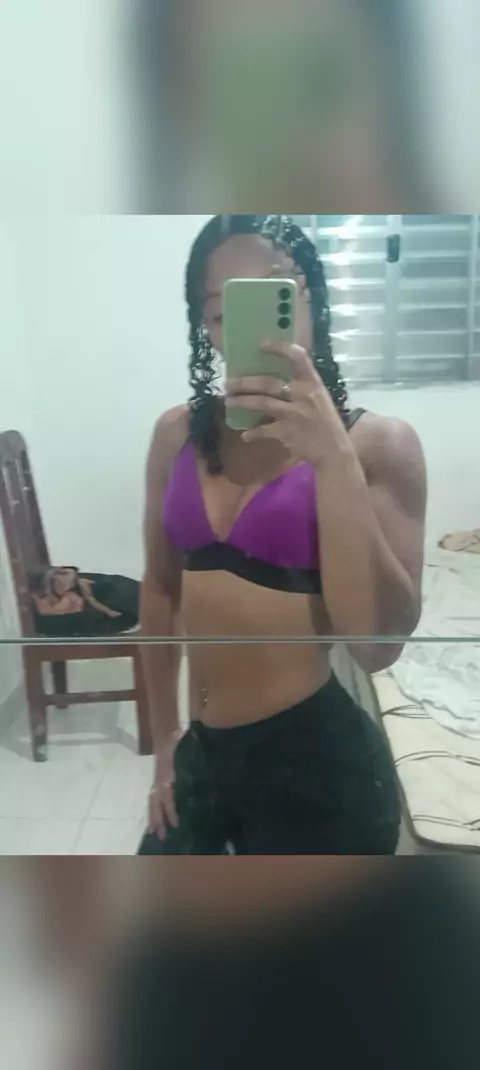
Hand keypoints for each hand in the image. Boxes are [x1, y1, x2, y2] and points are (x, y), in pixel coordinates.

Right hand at [147, 729, 183, 839]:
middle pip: (154, 803)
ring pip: (153, 803)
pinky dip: (156, 811)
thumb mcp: (174, 738)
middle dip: (156, 819)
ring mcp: (158, 782)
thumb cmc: (171, 738)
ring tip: (155, 834)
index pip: (165, 795)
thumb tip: (177, 733)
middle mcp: (158, 781)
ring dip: (154, 818)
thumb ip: (175, 737)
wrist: (163, 736)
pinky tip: (159, 822)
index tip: (175, 823)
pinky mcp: (161, 784)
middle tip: (160, 836)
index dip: (169, 809)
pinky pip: (156, 800)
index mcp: (164, 774)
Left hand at [225, 341, 347, 466]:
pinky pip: (263, 430)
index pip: (298, 357)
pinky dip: (253, 433)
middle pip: (268, 383)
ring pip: (262, 403)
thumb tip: (275, 379)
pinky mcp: (286, 433)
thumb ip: (302, 387)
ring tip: (228, 401)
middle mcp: (303, 395)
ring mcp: (294, 414)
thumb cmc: (326, 423)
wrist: (334, 450)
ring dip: (242, 401)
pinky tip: (245, 434)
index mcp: (313, 383)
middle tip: (228, 382)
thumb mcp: (319, 398)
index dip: (280, 348)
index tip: (262, 344)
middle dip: (245, 382)